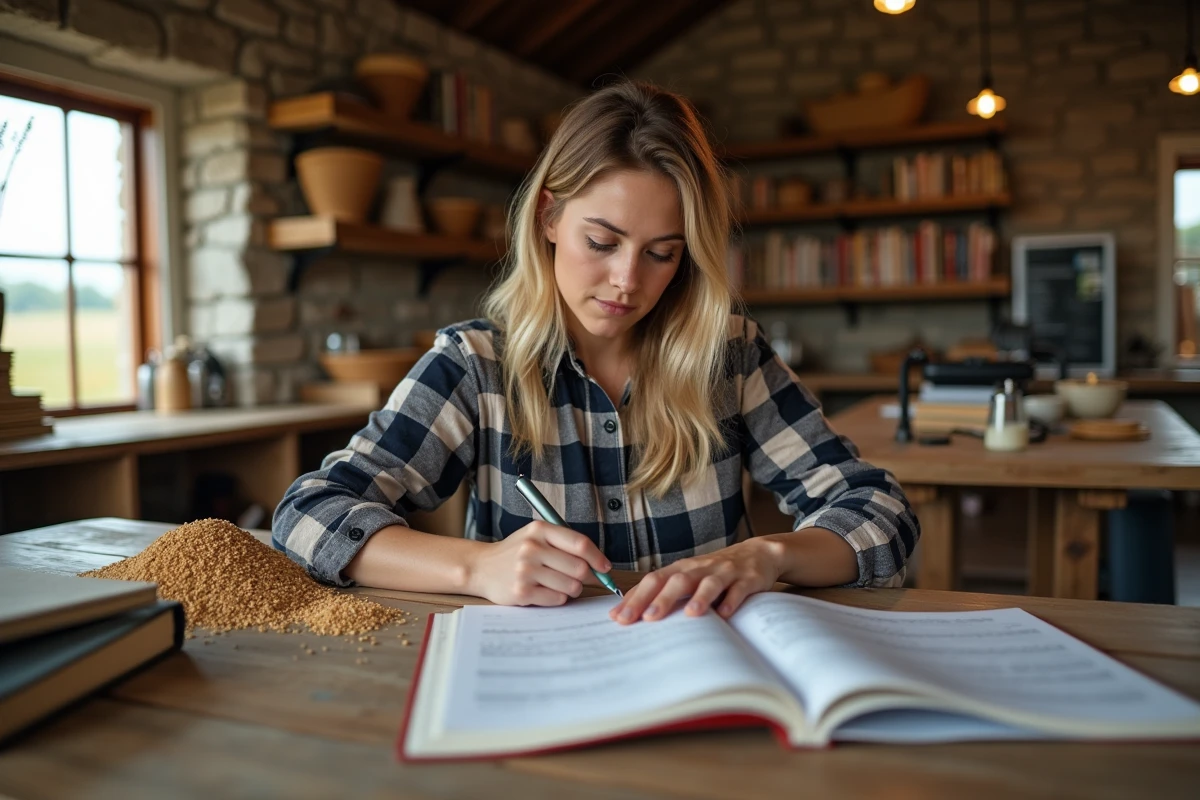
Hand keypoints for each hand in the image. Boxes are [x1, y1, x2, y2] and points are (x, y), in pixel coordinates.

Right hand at [467, 520, 610, 606]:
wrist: (481, 567)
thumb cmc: (516, 553)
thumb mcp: (536, 537)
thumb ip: (565, 545)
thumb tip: (600, 565)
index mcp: (540, 530)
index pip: (580, 544)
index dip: (598, 558)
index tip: (605, 568)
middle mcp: (532, 548)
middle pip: (579, 568)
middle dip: (586, 577)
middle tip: (580, 579)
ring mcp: (525, 570)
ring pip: (571, 586)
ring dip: (572, 589)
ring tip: (559, 584)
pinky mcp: (521, 591)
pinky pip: (557, 599)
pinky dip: (558, 598)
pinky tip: (546, 591)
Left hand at [609, 538, 783, 623]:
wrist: (757, 553)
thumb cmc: (714, 571)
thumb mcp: (687, 577)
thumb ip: (662, 592)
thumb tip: (627, 612)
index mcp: (681, 569)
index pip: (653, 581)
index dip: (636, 598)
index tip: (618, 617)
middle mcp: (700, 568)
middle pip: (677, 581)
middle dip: (660, 599)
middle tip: (644, 618)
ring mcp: (724, 572)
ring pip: (708, 583)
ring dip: (699, 598)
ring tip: (689, 615)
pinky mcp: (747, 579)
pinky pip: (738, 590)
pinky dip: (731, 601)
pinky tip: (725, 614)